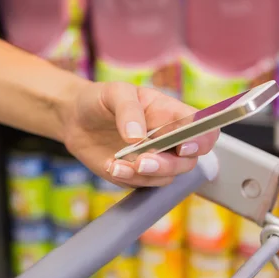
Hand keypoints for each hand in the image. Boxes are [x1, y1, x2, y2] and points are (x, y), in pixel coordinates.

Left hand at [61, 82, 218, 187]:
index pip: (203, 128)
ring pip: (167, 177)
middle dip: (168, 165)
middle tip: (142, 161)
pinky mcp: (137, 175)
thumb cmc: (101, 99)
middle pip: (188, 160)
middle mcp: (169, 138)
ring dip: (145, 175)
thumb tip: (137, 136)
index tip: (183, 146)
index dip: (202, 140)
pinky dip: (127, 179)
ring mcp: (155, 159)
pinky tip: (110, 166)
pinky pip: (142, 185)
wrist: (75, 119)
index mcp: (171, 114)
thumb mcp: (114, 92)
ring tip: (117, 164)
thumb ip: (128, 110)